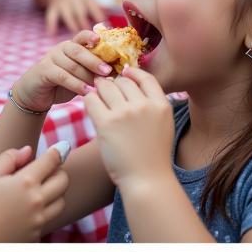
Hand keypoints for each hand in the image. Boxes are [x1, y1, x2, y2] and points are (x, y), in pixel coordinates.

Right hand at [0, 144, 68, 240]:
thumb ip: (9, 158)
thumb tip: (28, 150)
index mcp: (25, 182)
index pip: (52, 160)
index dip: (59, 151)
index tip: (61, 147)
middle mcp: (37, 200)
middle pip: (63, 180)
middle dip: (59, 171)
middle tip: (50, 170)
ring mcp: (39, 219)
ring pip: (61, 201)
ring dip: (55, 192)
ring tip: (42, 189)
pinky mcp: (37, 233)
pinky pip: (49, 218)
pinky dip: (45, 210)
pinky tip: (32, 208)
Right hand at [12, 31, 106, 112]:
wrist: (34, 94)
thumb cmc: (60, 85)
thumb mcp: (78, 75)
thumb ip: (91, 71)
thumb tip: (115, 73)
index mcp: (71, 46)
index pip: (82, 36)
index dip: (92, 36)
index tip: (102, 39)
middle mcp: (61, 48)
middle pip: (79, 50)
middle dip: (95, 61)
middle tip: (108, 71)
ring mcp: (51, 58)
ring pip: (73, 65)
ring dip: (87, 76)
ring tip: (99, 86)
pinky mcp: (44, 70)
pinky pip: (63, 76)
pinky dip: (76, 84)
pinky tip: (86, 92)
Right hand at [45, 0, 108, 35]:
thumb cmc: (76, 1)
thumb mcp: (87, 0)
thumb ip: (96, 11)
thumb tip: (109, 26)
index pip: (94, 7)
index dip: (99, 17)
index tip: (105, 28)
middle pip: (81, 13)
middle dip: (86, 25)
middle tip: (91, 39)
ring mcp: (63, 4)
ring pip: (68, 16)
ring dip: (73, 27)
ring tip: (76, 39)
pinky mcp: (52, 8)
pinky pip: (51, 17)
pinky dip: (51, 26)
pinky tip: (52, 35)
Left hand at [83, 65, 172, 189]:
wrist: (146, 179)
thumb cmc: (152, 158)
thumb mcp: (162, 126)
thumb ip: (152, 108)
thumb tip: (133, 92)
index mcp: (161, 105)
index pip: (145, 77)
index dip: (132, 73)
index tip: (124, 73)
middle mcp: (143, 105)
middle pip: (123, 81)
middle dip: (112, 84)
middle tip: (104, 89)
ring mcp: (125, 113)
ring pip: (106, 87)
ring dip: (98, 89)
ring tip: (95, 95)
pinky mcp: (106, 123)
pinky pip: (91, 100)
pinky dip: (88, 99)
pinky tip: (89, 105)